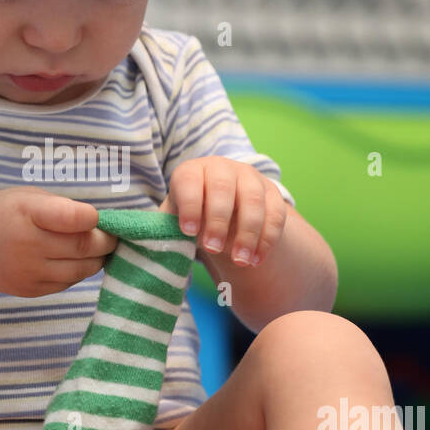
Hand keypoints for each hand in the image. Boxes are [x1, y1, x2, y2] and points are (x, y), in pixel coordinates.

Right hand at [0, 187, 117, 296]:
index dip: (93, 218)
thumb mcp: (27, 197)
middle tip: (111, 235)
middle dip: (106, 241)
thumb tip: (100, 224)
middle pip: (84, 247)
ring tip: (98, 249)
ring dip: (97, 259)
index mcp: (27, 212)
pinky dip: (79, 272)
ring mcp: (29, 271)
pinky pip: (68, 283)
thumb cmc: (4, 214)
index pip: (73, 218)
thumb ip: (61, 207)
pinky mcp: (31, 290)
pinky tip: (75, 261)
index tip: (96, 216)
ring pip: (82, 270)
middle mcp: (27, 244)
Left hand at [159, 157, 287, 266]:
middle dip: (218, 220)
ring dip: (248, 233)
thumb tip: (154, 247)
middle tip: (213, 249)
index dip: (189, 205)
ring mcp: (249, 177)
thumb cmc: (192, 217)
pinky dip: (267, 238)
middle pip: (223, 188)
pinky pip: (275, 213)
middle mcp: (221, 168)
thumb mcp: (176, 219)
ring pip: (253, 200)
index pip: (189, 181)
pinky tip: (256, 260)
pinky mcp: (271, 192)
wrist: (223, 212)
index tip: (188, 232)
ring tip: (240, 261)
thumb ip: (165, 228)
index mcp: (192, 171)